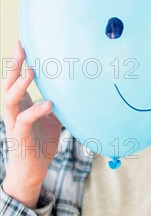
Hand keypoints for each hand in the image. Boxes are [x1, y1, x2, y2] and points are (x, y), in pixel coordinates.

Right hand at [1, 41, 61, 207]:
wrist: (32, 172)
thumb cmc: (41, 145)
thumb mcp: (55, 121)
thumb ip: (62, 106)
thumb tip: (79, 93)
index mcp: (21, 105)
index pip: (15, 79)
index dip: (18, 62)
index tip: (24, 43)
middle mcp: (13, 111)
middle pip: (7, 84)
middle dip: (13, 65)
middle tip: (20, 47)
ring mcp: (14, 124)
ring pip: (9, 100)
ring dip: (19, 85)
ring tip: (31, 72)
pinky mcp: (20, 137)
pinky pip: (25, 120)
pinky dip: (36, 111)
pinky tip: (49, 103)